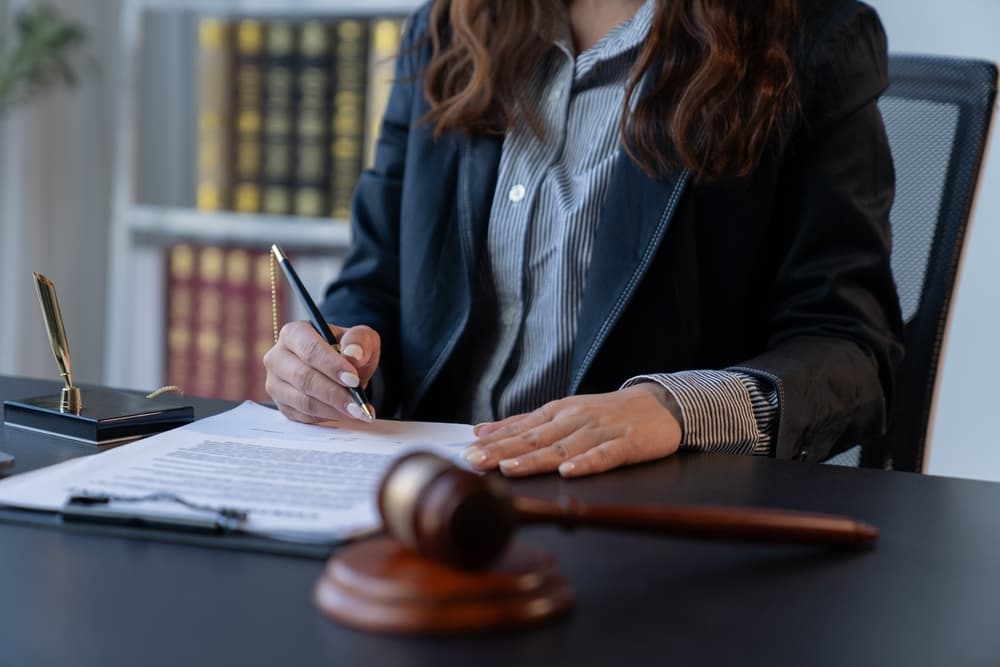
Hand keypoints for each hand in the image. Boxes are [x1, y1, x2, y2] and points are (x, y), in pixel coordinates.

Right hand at [263, 320, 380, 422]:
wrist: (342, 370)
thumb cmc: (349, 350)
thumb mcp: (361, 338)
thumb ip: (359, 341)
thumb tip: (354, 354)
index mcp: (294, 333)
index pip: (310, 349)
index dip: (331, 366)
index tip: (353, 380)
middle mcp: (278, 357)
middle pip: (304, 378)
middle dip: (334, 393)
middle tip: (358, 404)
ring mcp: (276, 383)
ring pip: (303, 401)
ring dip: (333, 409)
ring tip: (358, 411)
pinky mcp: (282, 405)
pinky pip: (303, 416)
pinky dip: (328, 417)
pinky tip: (346, 415)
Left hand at [462, 383, 682, 477]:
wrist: (660, 403)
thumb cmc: (607, 412)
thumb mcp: (563, 412)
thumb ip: (524, 423)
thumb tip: (483, 430)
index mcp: (558, 412)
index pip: (520, 429)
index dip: (493, 443)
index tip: (467, 454)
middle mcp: (575, 419)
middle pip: (535, 438)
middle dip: (503, 451)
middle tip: (475, 462)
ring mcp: (600, 431)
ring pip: (564, 447)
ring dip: (536, 459)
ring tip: (510, 469)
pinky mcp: (626, 444)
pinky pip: (605, 455)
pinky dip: (587, 463)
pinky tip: (571, 472)